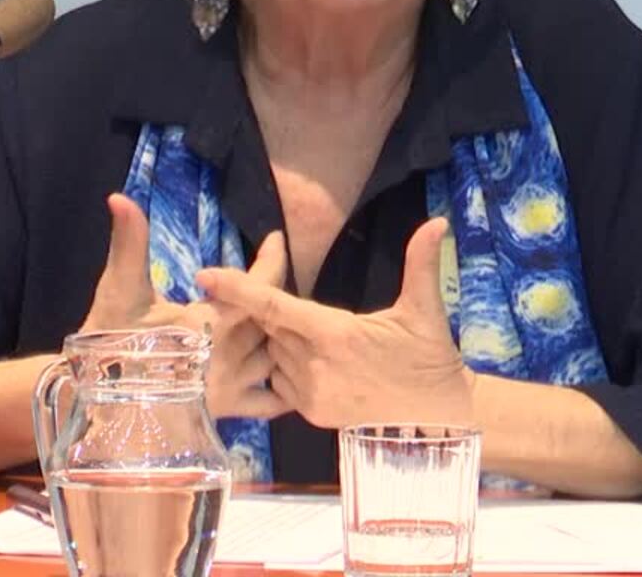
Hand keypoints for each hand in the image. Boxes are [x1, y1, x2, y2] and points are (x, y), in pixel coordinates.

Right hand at [78, 194, 290, 420]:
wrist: (102, 405)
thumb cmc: (110, 345)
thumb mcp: (120, 290)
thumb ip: (129, 242)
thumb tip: (119, 197)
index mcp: (212, 321)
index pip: (259, 285)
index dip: (272, 259)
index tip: (276, 239)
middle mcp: (232, 353)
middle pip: (273, 318)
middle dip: (275, 295)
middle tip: (270, 276)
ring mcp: (233, 385)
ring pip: (277, 355)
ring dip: (280, 335)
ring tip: (279, 317)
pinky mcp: (229, 410)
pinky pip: (270, 402)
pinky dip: (281, 388)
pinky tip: (285, 374)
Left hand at [197, 217, 473, 428]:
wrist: (436, 421)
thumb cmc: (430, 360)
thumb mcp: (425, 311)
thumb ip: (421, 263)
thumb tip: (437, 221)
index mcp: (334, 333)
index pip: (273, 306)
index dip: (237, 289)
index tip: (204, 275)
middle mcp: (314, 365)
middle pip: (271, 327)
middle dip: (270, 312)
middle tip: (280, 299)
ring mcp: (310, 393)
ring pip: (274, 355)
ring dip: (281, 341)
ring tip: (311, 335)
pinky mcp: (312, 414)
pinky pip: (282, 382)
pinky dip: (288, 367)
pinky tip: (313, 361)